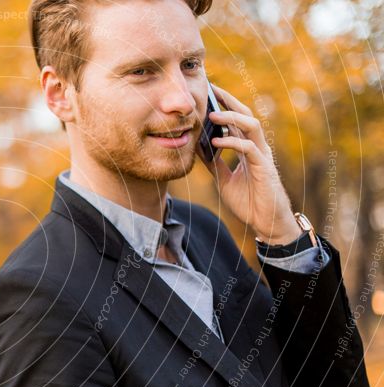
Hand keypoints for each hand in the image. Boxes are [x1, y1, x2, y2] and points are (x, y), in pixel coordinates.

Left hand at [197, 84, 300, 244]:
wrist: (264, 221)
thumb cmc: (247, 200)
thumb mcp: (223, 179)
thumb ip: (213, 163)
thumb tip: (197, 147)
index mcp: (247, 148)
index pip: (236, 120)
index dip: (224, 105)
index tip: (208, 94)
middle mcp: (257, 147)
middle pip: (245, 115)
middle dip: (229, 101)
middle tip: (212, 89)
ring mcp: (262, 155)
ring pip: (251, 126)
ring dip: (231, 118)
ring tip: (212, 113)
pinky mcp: (264, 167)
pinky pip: (249, 148)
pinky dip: (233, 142)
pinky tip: (217, 140)